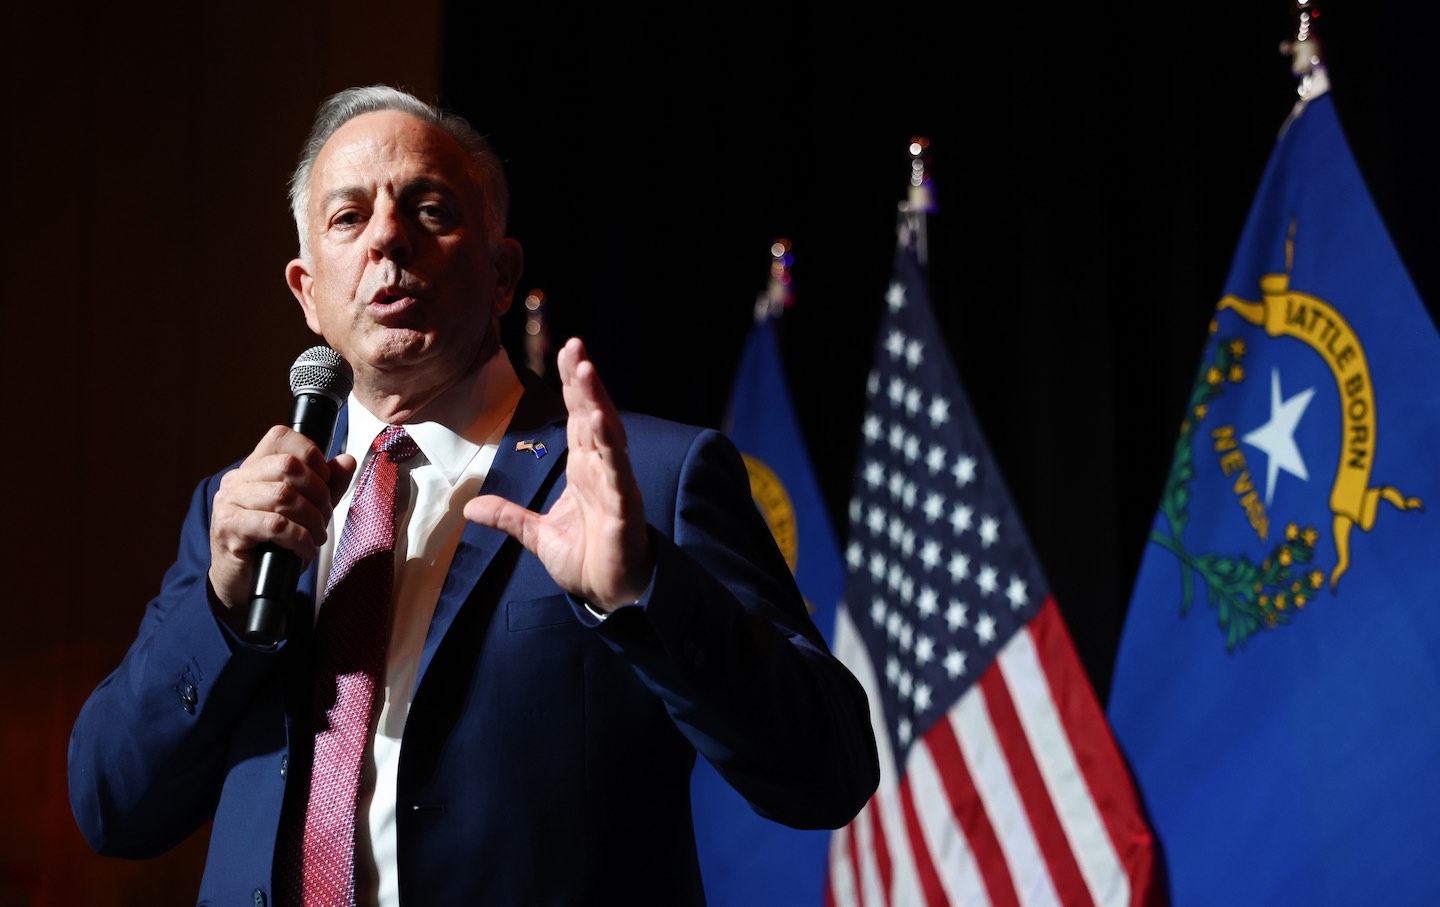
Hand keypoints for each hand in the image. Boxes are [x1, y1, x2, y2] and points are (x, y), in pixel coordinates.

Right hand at [208, 424, 356, 614]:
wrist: (244, 584)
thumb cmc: (273, 544)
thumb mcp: (306, 510)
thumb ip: (327, 485)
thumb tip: (347, 460)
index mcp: (254, 468)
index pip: (281, 437)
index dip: (311, 453)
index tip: (325, 479)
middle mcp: (237, 480)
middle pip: (288, 467)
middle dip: (318, 494)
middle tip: (324, 518)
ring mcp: (229, 502)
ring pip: (284, 496)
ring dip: (311, 520)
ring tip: (316, 537)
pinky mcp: (229, 528)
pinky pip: (275, 525)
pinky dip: (299, 538)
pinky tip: (304, 550)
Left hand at [464, 337, 653, 609]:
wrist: (609, 596)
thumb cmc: (585, 560)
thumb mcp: (536, 536)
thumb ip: (508, 516)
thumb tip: (470, 506)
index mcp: (584, 469)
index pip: (577, 417)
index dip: (572, 385)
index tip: (566, 352)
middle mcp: (602, 469)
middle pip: (593, 416)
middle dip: (584, 382)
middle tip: (575, 346)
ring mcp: (615, 486)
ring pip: (608, 436)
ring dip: (598, 403)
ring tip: (587, 371)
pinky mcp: (625, 508)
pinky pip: (618, 474)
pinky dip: (612, 449)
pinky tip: (604, 425)